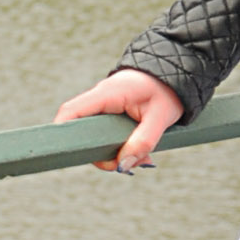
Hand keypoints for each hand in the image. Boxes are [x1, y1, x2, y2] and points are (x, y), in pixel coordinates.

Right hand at [54, 67, 184, 172]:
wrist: (177, 73)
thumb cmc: (168, 91)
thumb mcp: (161, 118)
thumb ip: (143, 142)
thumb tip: (123, 166)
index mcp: (107, 93)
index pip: (71, 111)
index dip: (62, 132)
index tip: (69, 153)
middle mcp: (101, 98)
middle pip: (81, 129)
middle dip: (99, 153)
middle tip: (124, 165)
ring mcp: (105, 105)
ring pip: (95, 135)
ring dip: (113, 153)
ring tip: (142, 159)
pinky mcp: (112, 112)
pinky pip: (106, 133)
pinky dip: (119, 146)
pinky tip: (139, 153)